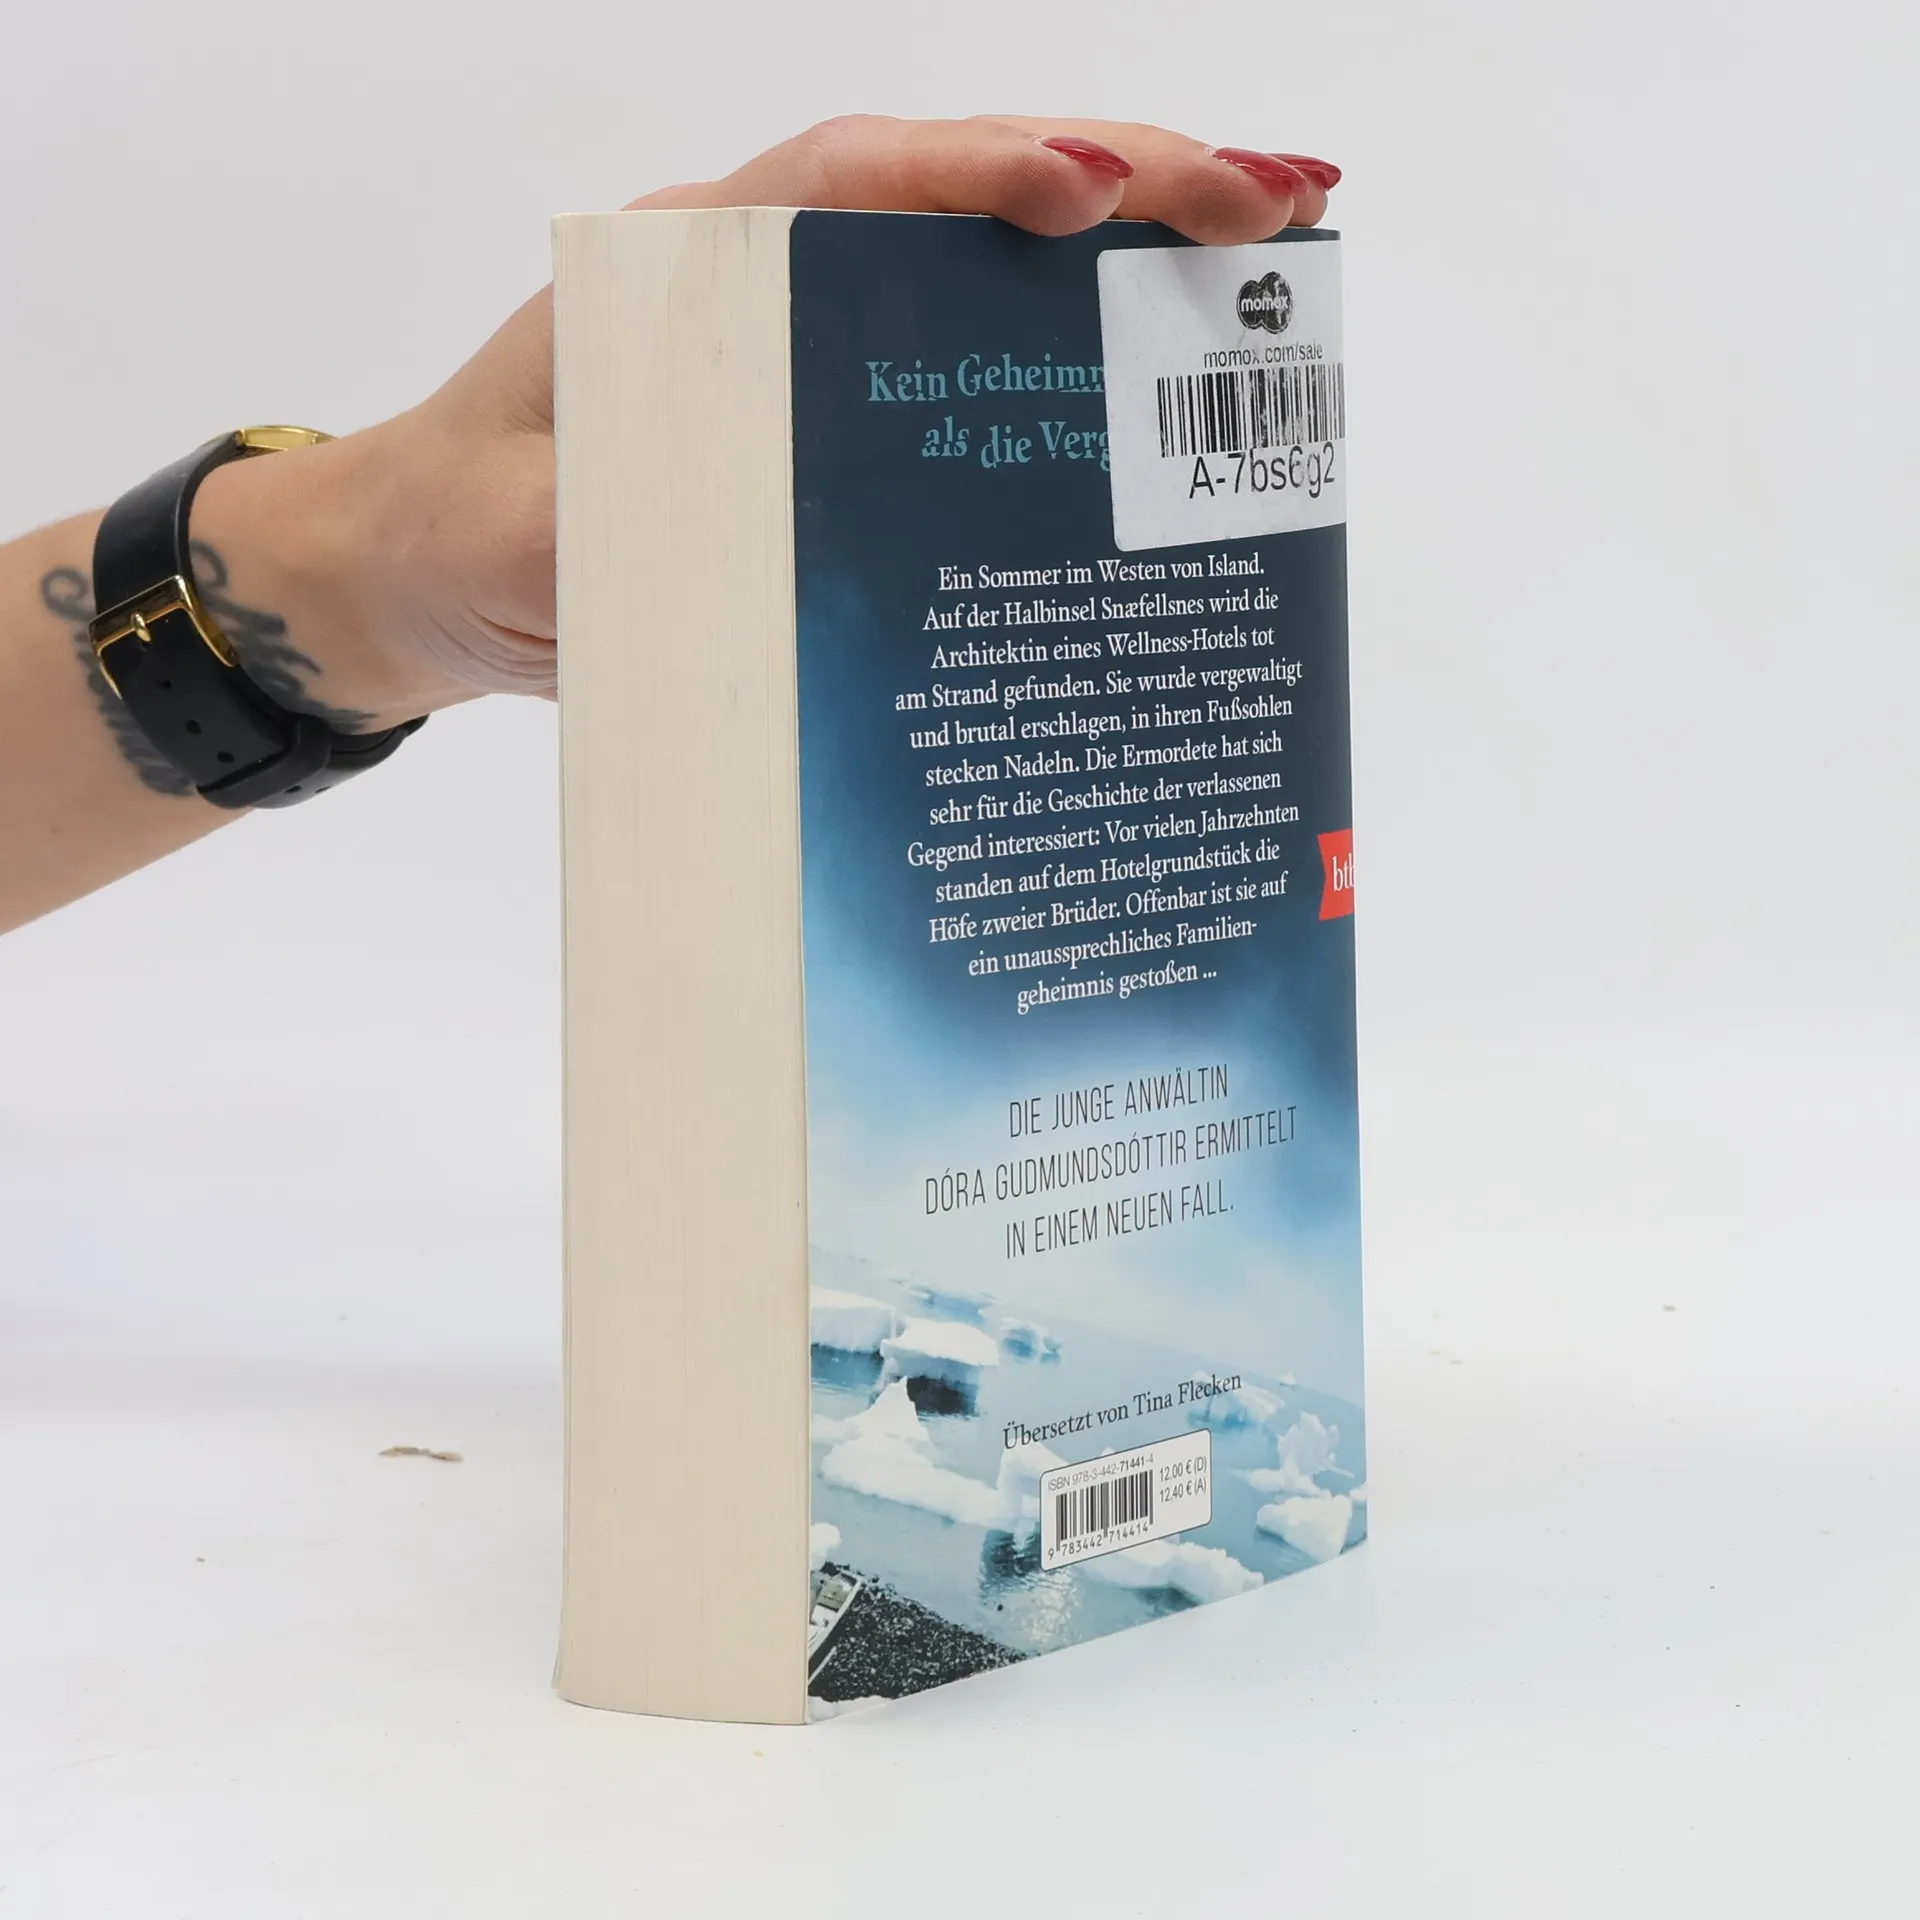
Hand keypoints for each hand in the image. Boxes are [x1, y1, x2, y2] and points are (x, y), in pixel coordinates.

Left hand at [194, 118, 1338, 729]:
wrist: (427, 577)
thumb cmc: (460, 536)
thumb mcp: (511, 540)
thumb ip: (597, 526)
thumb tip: (730, 532)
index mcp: (682, 271)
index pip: (849, 184)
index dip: (980, 174)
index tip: (1098, 192)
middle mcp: (766, 284)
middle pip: (960, 199)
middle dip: (1125, 186)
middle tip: (1280, 202)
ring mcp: (814, 348)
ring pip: (990, 275)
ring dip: (1133, 261)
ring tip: (1280, 256)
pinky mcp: (840, 424)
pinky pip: (975, 371)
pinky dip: (1079, 364)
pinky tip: (1177, 384)